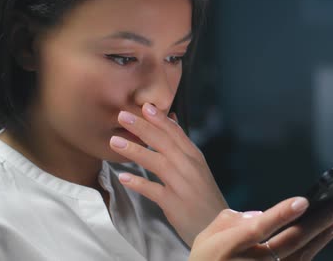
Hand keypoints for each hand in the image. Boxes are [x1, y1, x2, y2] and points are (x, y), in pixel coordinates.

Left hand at [109, 103, 227, 246]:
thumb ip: (181, 145)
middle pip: (164, 142)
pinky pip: (154, 191)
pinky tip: (124, 177)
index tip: (144, 105)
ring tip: (114, 141)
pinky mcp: (175, 204)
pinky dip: (139, 183)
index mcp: (194, 157)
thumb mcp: (196, 167)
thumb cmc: (203, 196)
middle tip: (122, 115)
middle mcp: (190, 167)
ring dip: (136, 150)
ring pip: (158, 162)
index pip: (176, 133)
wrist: (217, 226)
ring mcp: (183, 185)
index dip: (159, 119)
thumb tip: (171, 119)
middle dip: (142, 127)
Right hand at [190, 197, 332, 260]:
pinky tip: (322, 237)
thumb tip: (262, 215)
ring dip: (321, 237)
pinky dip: (313, 250)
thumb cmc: (207, 259)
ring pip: (300, 257)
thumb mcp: (209, 235)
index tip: (303, 201)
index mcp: (229, 247)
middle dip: (316, 222)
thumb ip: (234, 220)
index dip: (281, 215)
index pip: (259, 229)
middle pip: (289, 243)